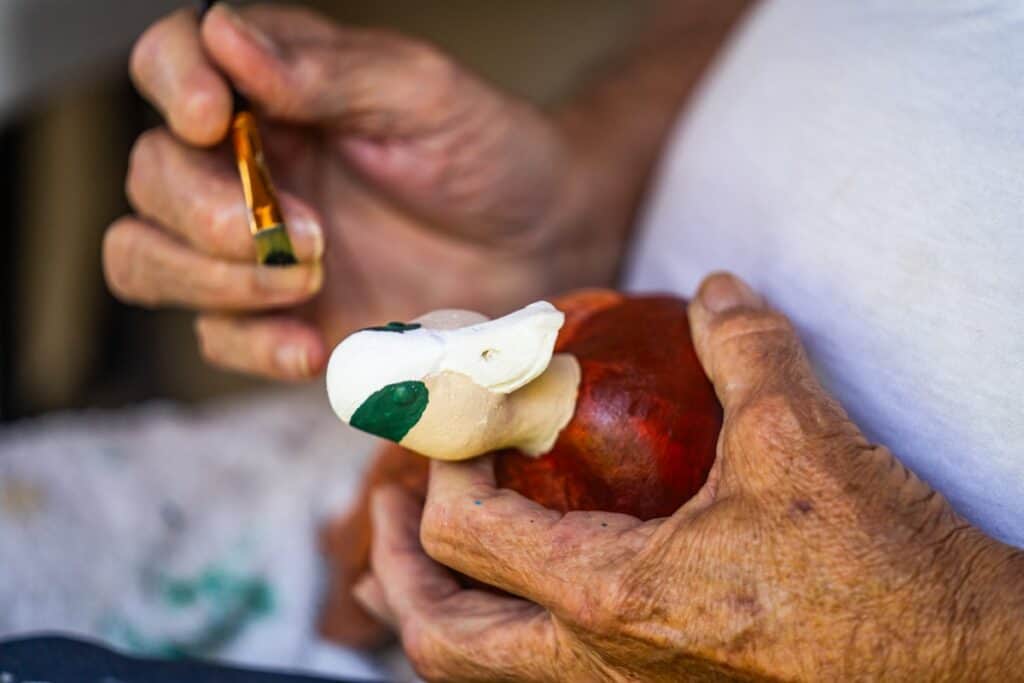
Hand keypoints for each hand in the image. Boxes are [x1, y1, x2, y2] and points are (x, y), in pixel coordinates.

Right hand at [104, 4, 608, 379]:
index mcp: (273, 90)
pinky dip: (252, 344)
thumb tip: (222, 36)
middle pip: (151, 175)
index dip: (171, 83)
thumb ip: (329, 72)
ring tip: (309, 277)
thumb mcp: (424, 95)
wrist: (538, 246)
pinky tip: (311, 345)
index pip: (172, 61)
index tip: (211, 118)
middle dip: (205, 209)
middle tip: (305, 233)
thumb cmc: (487, 152)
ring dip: (211, 278)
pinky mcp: (279, 317)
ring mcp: (255, 247)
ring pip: (148, 258)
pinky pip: (217, 337)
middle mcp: (248, 164)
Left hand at [356, 273, 1022, 680]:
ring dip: (432, 617)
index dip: (445, 467)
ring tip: (423, 560)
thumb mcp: (805, 438)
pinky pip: (534, 681)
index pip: (470, 534)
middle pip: (439, 641)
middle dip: (393, 568)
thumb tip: (717, 288)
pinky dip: (497, 638)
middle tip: (384, 508)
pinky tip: (517, 592)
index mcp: (612, 599)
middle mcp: (599, 668)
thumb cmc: (883, 570)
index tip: (460, 421)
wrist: (957, 668)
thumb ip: (746, 347)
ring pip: (477, 680)